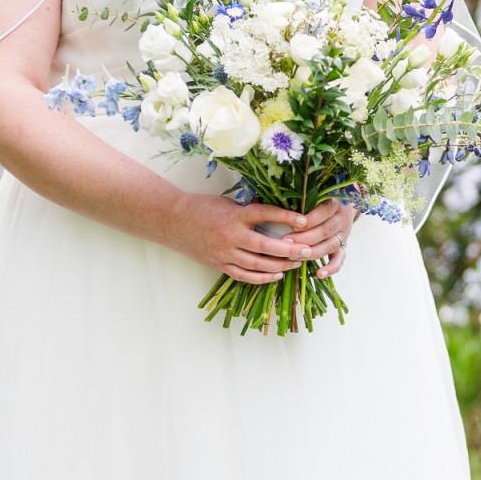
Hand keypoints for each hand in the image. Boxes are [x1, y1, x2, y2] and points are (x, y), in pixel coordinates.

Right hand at [168, 194, 310, 283]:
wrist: (173, 222)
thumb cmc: (202, 208)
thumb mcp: (227, 202)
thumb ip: (248, 209)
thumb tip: (273, 208)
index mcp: (234, 215)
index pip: (265, 214)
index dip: (286, 217)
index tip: (304, 220)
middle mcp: (231, 236)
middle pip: (265, 246)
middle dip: (288, 250)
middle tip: (307, 251)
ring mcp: (225, 253)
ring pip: (257, 264)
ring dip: (279, 266)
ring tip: (296, 264)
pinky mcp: (219, 265)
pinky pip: (244, 275)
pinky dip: (261, 277)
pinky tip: (276, 276)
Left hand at [280, 197, 354, 278]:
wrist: (341, 205)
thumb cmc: (318, 199)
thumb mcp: (312, 194)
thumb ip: (298, 199)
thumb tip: (272, 202)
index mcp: (335, 202)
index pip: (324, 210)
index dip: (309, 219)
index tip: (293, 225)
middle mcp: (341, 218)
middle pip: (325, 230)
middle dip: (305, 238)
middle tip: (286, 242)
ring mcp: (343, 234)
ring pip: (330, 246)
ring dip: (312, 252)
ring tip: (294, 257)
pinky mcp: (342, 246)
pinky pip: (339, 259)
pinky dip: (331, 268)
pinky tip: (319, 274)